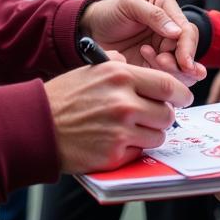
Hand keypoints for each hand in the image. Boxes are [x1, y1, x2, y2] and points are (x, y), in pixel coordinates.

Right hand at [45, 61, 192, 172]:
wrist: (37, 125)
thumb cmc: (63, 97)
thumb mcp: (91, 70)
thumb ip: (118, 66)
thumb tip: (140, 69)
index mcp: (120, 75)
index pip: (167, 84)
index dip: (180, 93)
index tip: (182, 97)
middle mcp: (124, 102)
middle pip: (167, 113)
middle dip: (163, 115)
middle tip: (153, 115)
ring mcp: (121, 130)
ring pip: (158, 135)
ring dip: (150, 133)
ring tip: (130, 128)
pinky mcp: (115, 154)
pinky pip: (140, 151)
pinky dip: (134, 148)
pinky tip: (116, 140)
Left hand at [80, 0, 206, 84]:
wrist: (91, 31)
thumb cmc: (109, 12)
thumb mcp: (129, 5)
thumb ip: (154, 15)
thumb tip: (177, 31)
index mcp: (168, 7)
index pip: (188, 30)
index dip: (188, 47)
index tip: (184, 62)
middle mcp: (171, 28)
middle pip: (188, 51)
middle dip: (179, 62)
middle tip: (162, 61)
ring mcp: (163, 48)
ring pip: (182, 68)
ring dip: (171, 69)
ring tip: (148, 56)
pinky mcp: (155, 65)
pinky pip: (167, 76)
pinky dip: (161, 74)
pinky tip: (144, 58)